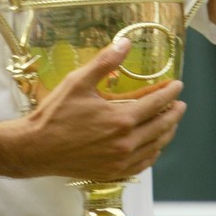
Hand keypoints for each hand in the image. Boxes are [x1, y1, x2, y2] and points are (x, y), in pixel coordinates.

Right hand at [22, 38, 185, 180]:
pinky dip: (153, 152)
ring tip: (170, 122)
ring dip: (167, 132)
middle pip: (161, 127)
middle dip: (174, 113)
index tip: (178, 85)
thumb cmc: (55, 114)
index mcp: (121, 119)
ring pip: (155, 147)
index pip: (156, 104)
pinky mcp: (113, 173)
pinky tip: (153, 145)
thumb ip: (105, 61)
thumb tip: (125, 42)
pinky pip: (143, 164)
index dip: (170, 93)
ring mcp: (121, 161)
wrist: (36, 147)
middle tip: (179, 103)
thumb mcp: (78, 81)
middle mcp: (125, 143)